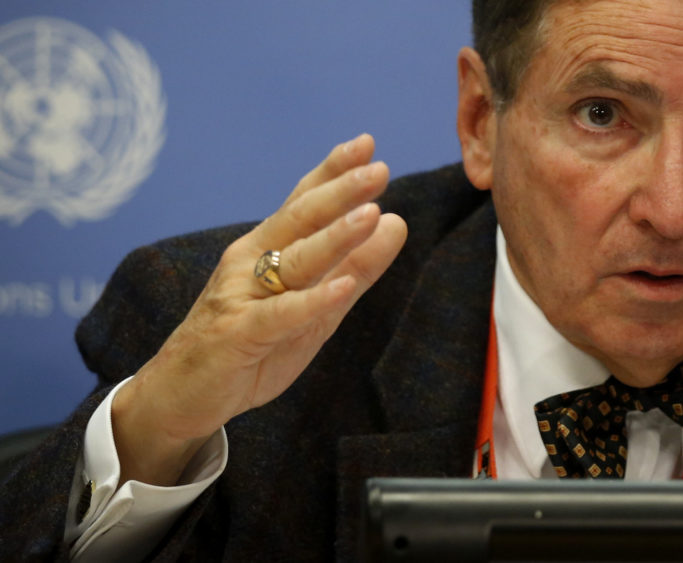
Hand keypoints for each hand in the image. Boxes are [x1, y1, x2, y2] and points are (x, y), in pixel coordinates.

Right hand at [111, 134, 406, 485]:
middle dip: (340, 192)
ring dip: (334, 237)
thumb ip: (355, 267)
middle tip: (379, 169)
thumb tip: (396, 222)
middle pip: (299, 219)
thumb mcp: (317, 304)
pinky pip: (280, 316)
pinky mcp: (238, 336)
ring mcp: (241, 296)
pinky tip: (342, 288)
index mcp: (267, 249)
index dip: (333, 172)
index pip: (303, 202)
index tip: (368, 145)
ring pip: (293, 261)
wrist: (182, 395)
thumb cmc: (252, 343)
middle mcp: (250, 263)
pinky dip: (312, 301)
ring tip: (372, 213)